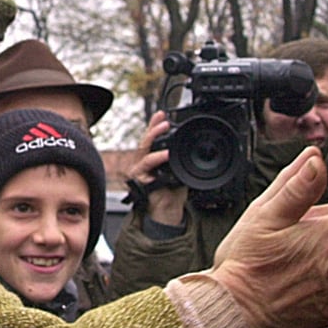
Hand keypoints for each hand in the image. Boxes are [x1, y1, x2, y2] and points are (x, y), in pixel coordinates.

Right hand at [127, 110, 185, 225]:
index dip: (155, 125)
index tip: (162, 114)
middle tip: (163, 118)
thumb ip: (178, 160)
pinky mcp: (139, 179)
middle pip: (146, 140)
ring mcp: (139, 170)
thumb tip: (188, 148)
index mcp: (152, 159)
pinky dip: (157, 158)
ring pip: (144, 149)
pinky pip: (147, 165)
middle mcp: (143, 162)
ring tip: (164, 127)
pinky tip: (166, 154)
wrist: (167, 212)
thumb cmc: (173, 194)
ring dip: (154, 136)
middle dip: (153, 127)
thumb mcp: (179, 172)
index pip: (152, 138)